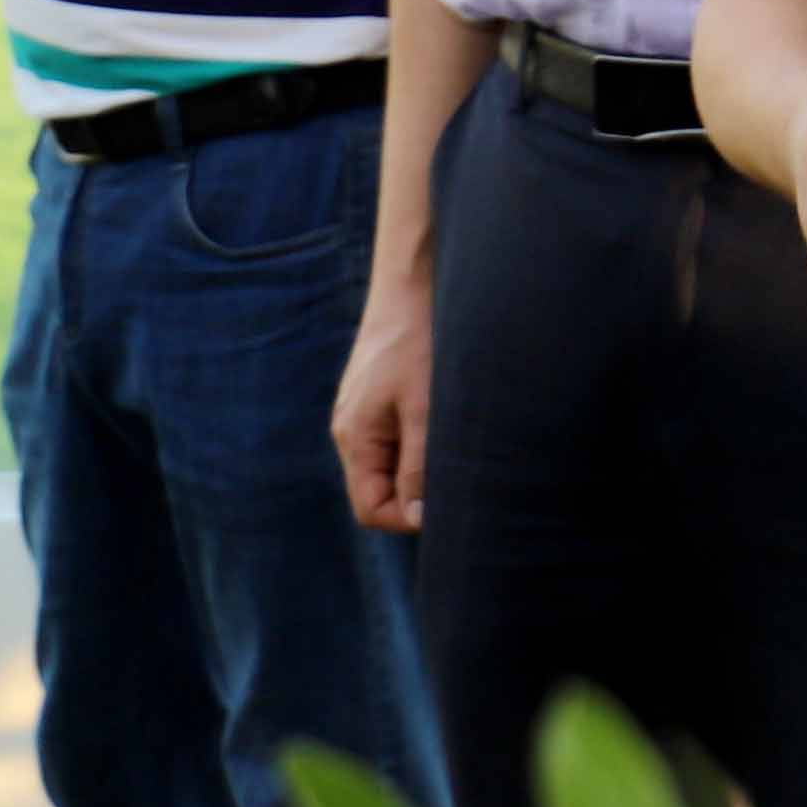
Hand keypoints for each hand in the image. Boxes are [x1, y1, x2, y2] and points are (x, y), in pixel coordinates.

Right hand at [329, 269, 433, 534]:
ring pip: (391, 467)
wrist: (409, 288)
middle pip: (379, 491)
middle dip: (416, 493)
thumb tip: (417, 518)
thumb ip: (418, 467)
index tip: (445, 503)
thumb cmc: (416, 344)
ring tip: (451, 442)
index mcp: (355, 440)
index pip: (370, 509)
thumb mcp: (424, 411)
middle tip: (455, 474)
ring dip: (421, 467)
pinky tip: (443, 423)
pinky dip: (420, 444)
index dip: (406, 518)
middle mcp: (351, 433)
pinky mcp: (377, 401)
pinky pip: (396, 441)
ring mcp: (363, 417)